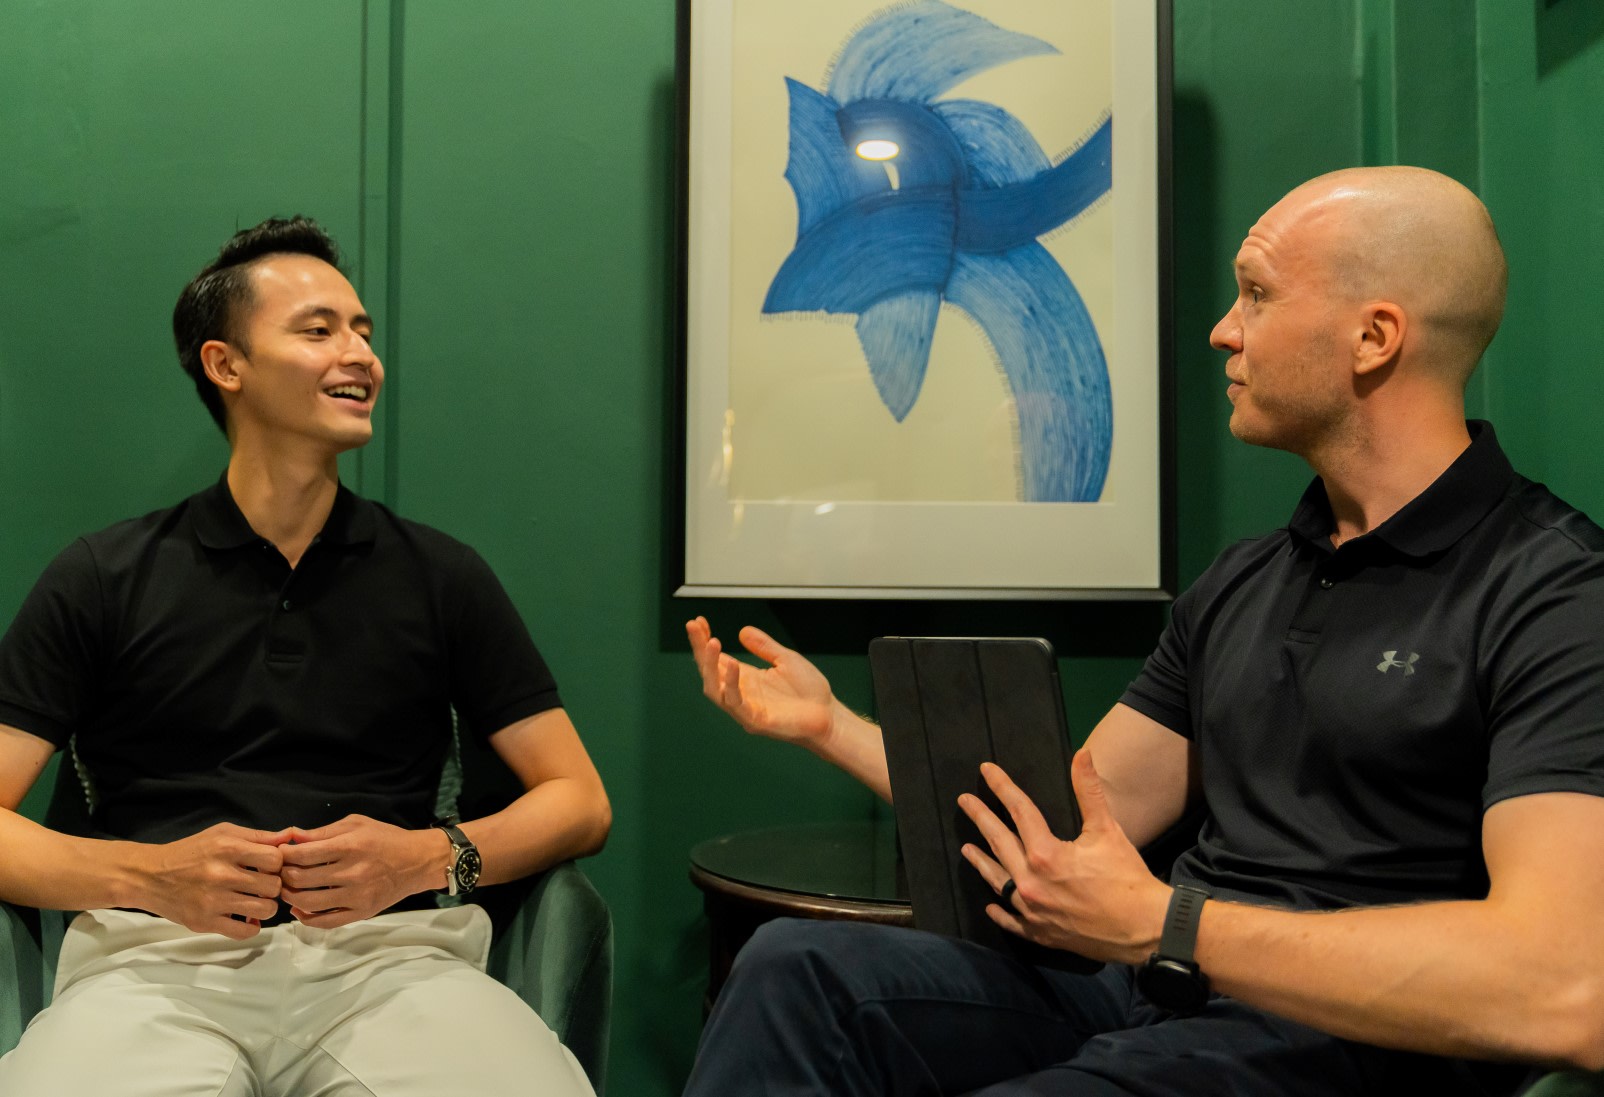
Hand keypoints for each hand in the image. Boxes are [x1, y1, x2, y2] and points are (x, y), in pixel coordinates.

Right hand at [137, 822, 289, 939]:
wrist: (149, 876)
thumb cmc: (190, 852)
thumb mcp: (222, 833)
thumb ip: (258, 836)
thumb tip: (290, 837)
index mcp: (228, 848)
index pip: (276, 860)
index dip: (277, 864)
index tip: (268, 866)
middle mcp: (221, 874)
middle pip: (274, 886)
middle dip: (273, 886)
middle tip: (262, 885)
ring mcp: (212, 901)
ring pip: (265, 910)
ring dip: (265, 906)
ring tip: (255, 900)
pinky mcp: (204, 922)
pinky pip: (245, 932)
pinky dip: (251, 926)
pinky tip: (245, 917)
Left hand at [278, 815, 445, 928]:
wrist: (418, 861)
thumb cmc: (386, 838)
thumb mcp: (356, 824)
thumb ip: (323, 831)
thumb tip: (291, 836)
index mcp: (350, 846)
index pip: (303, 855)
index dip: (284, 854)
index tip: (279, 853)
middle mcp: (353, 872)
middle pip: (300, 879)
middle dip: (283, 875)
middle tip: (281, 871)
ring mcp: (357, 896)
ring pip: (308, 902)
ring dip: (290, 896)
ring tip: (287, 888)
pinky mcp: (362, 912)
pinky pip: (325, 922)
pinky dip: (306, 918)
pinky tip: (299, 909)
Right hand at [687, 617, 834, 746]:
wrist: (829, 716)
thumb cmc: (809, 691)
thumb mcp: (786, 660)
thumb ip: (764, 647)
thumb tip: (742, 631)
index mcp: (744, 679)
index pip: (716, 659)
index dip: (704, 641)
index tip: (698, 621)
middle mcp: (739, 693)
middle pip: (709, 671)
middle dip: (699, 649)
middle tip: (693, 626)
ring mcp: (745, 709)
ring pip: (715, 689)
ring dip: (709, 666)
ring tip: (711, 642)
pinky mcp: (754, 721)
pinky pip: (735, 703)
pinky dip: (731, 684)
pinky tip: (732, 664)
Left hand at [959, 752, 1170, 964]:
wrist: (1145, 929)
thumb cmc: (1127, 877)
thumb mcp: (1107, 830)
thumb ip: (1088, 791)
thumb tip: (1081, 753)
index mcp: (1045, 855)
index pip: (1018, 812)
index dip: (1002, 787)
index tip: (987, 771)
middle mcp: (1031, 883)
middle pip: (999, 843)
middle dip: (981, 819)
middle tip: (965, 802)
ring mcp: (1033, 911)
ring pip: (999, 882)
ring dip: (982, 863)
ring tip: (967, 849)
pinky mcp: (1041, 933)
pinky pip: (1013, 922)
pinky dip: (1001, 912)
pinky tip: (991, 905)